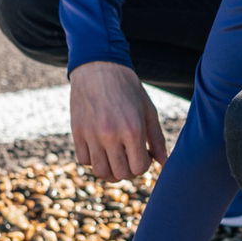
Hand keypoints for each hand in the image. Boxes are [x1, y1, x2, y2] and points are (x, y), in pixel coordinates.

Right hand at [69, 61, 168, 180]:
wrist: (98, 67)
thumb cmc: (128, 88)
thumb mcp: (148, 110)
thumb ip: (157, 139)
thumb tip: (164, 163)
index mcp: (132, 129)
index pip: (139, 168)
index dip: (144, 165)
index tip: (144, 154)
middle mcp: (111, 135)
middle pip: (120, 173)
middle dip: (129, 170)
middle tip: (130, 157)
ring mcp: (91, 135)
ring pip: (100, 171)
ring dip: (111, 170)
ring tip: (116, 158)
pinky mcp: (77, 132)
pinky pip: (84, 160)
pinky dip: (93, 160)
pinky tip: (101, 149)